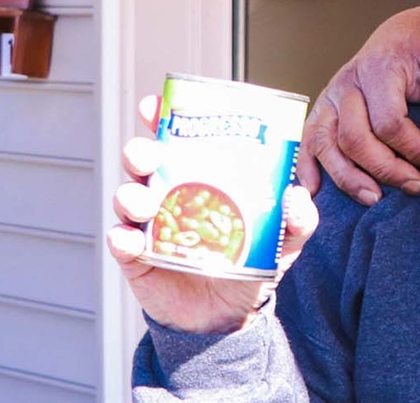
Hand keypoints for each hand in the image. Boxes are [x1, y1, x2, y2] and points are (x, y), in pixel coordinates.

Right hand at [107, 95, 319, 333]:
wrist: (231, 314)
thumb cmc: (254, 260)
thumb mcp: (285, 237)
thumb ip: (299, 217)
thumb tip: (297, 195)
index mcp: (200, 175)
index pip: (177, 138)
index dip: (162, 117)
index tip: (156, 105)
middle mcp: (169, 192)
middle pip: (143, 161)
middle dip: (140, 150)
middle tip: (149, 154)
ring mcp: (149, 224)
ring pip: (128, 197)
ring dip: (131, 194)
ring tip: (146, 202)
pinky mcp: (137, 258)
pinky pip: (121, 242)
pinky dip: (122, 238)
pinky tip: (130, 239)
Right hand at [297, 3, 419, 205]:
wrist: (404, 31)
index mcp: (378, 71)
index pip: (390, 122)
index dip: (416, 149)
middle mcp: (347, 84)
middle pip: (354, 138)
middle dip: (385, 169)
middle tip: (415, 187)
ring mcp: (330, 97)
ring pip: (325, 144)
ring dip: (347, 177)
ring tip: (374, 199)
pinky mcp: (322, 108)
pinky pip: (308, 140)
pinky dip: (308, 167)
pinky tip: (317, 192)